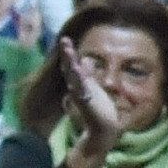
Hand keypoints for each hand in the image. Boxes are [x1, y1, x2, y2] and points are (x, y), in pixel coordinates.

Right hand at [57, 42, 131, 167]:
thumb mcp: (94, 87)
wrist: (104, 128)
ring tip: (68, 51)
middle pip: (70, 68)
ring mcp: (81, 95)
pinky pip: (81, 90)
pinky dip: (79, 81)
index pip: (72, 66)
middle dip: (67, 55)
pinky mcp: (87, 103)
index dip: (69, 53)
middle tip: (64, 40)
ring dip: (71, 64)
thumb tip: (86, 59)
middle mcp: (78, 88)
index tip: (65, 39)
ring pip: (74, 77)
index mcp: (80, 83)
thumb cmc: (99, 109)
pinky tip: (77, 71)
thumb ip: (88, 74)